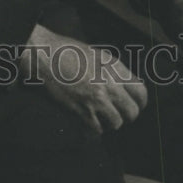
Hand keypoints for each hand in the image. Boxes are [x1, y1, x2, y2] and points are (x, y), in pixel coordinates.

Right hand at [19, 24, 147, 133]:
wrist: (42, 56)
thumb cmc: (64, 51)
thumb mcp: (95, 53)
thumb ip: (113, 69)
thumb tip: (128, 84)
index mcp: (114, 66)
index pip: (141, 92)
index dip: (139, 102)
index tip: (134, 105)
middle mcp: (109, 83)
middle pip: (132, 112)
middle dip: (126, 115)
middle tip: (117, 113)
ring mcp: (96, 99)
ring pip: (117, 123)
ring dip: (109, 122)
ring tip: (98, 115)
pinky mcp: (82, 112)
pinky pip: (97, 131)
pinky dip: (93, 129)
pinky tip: (86, 120)